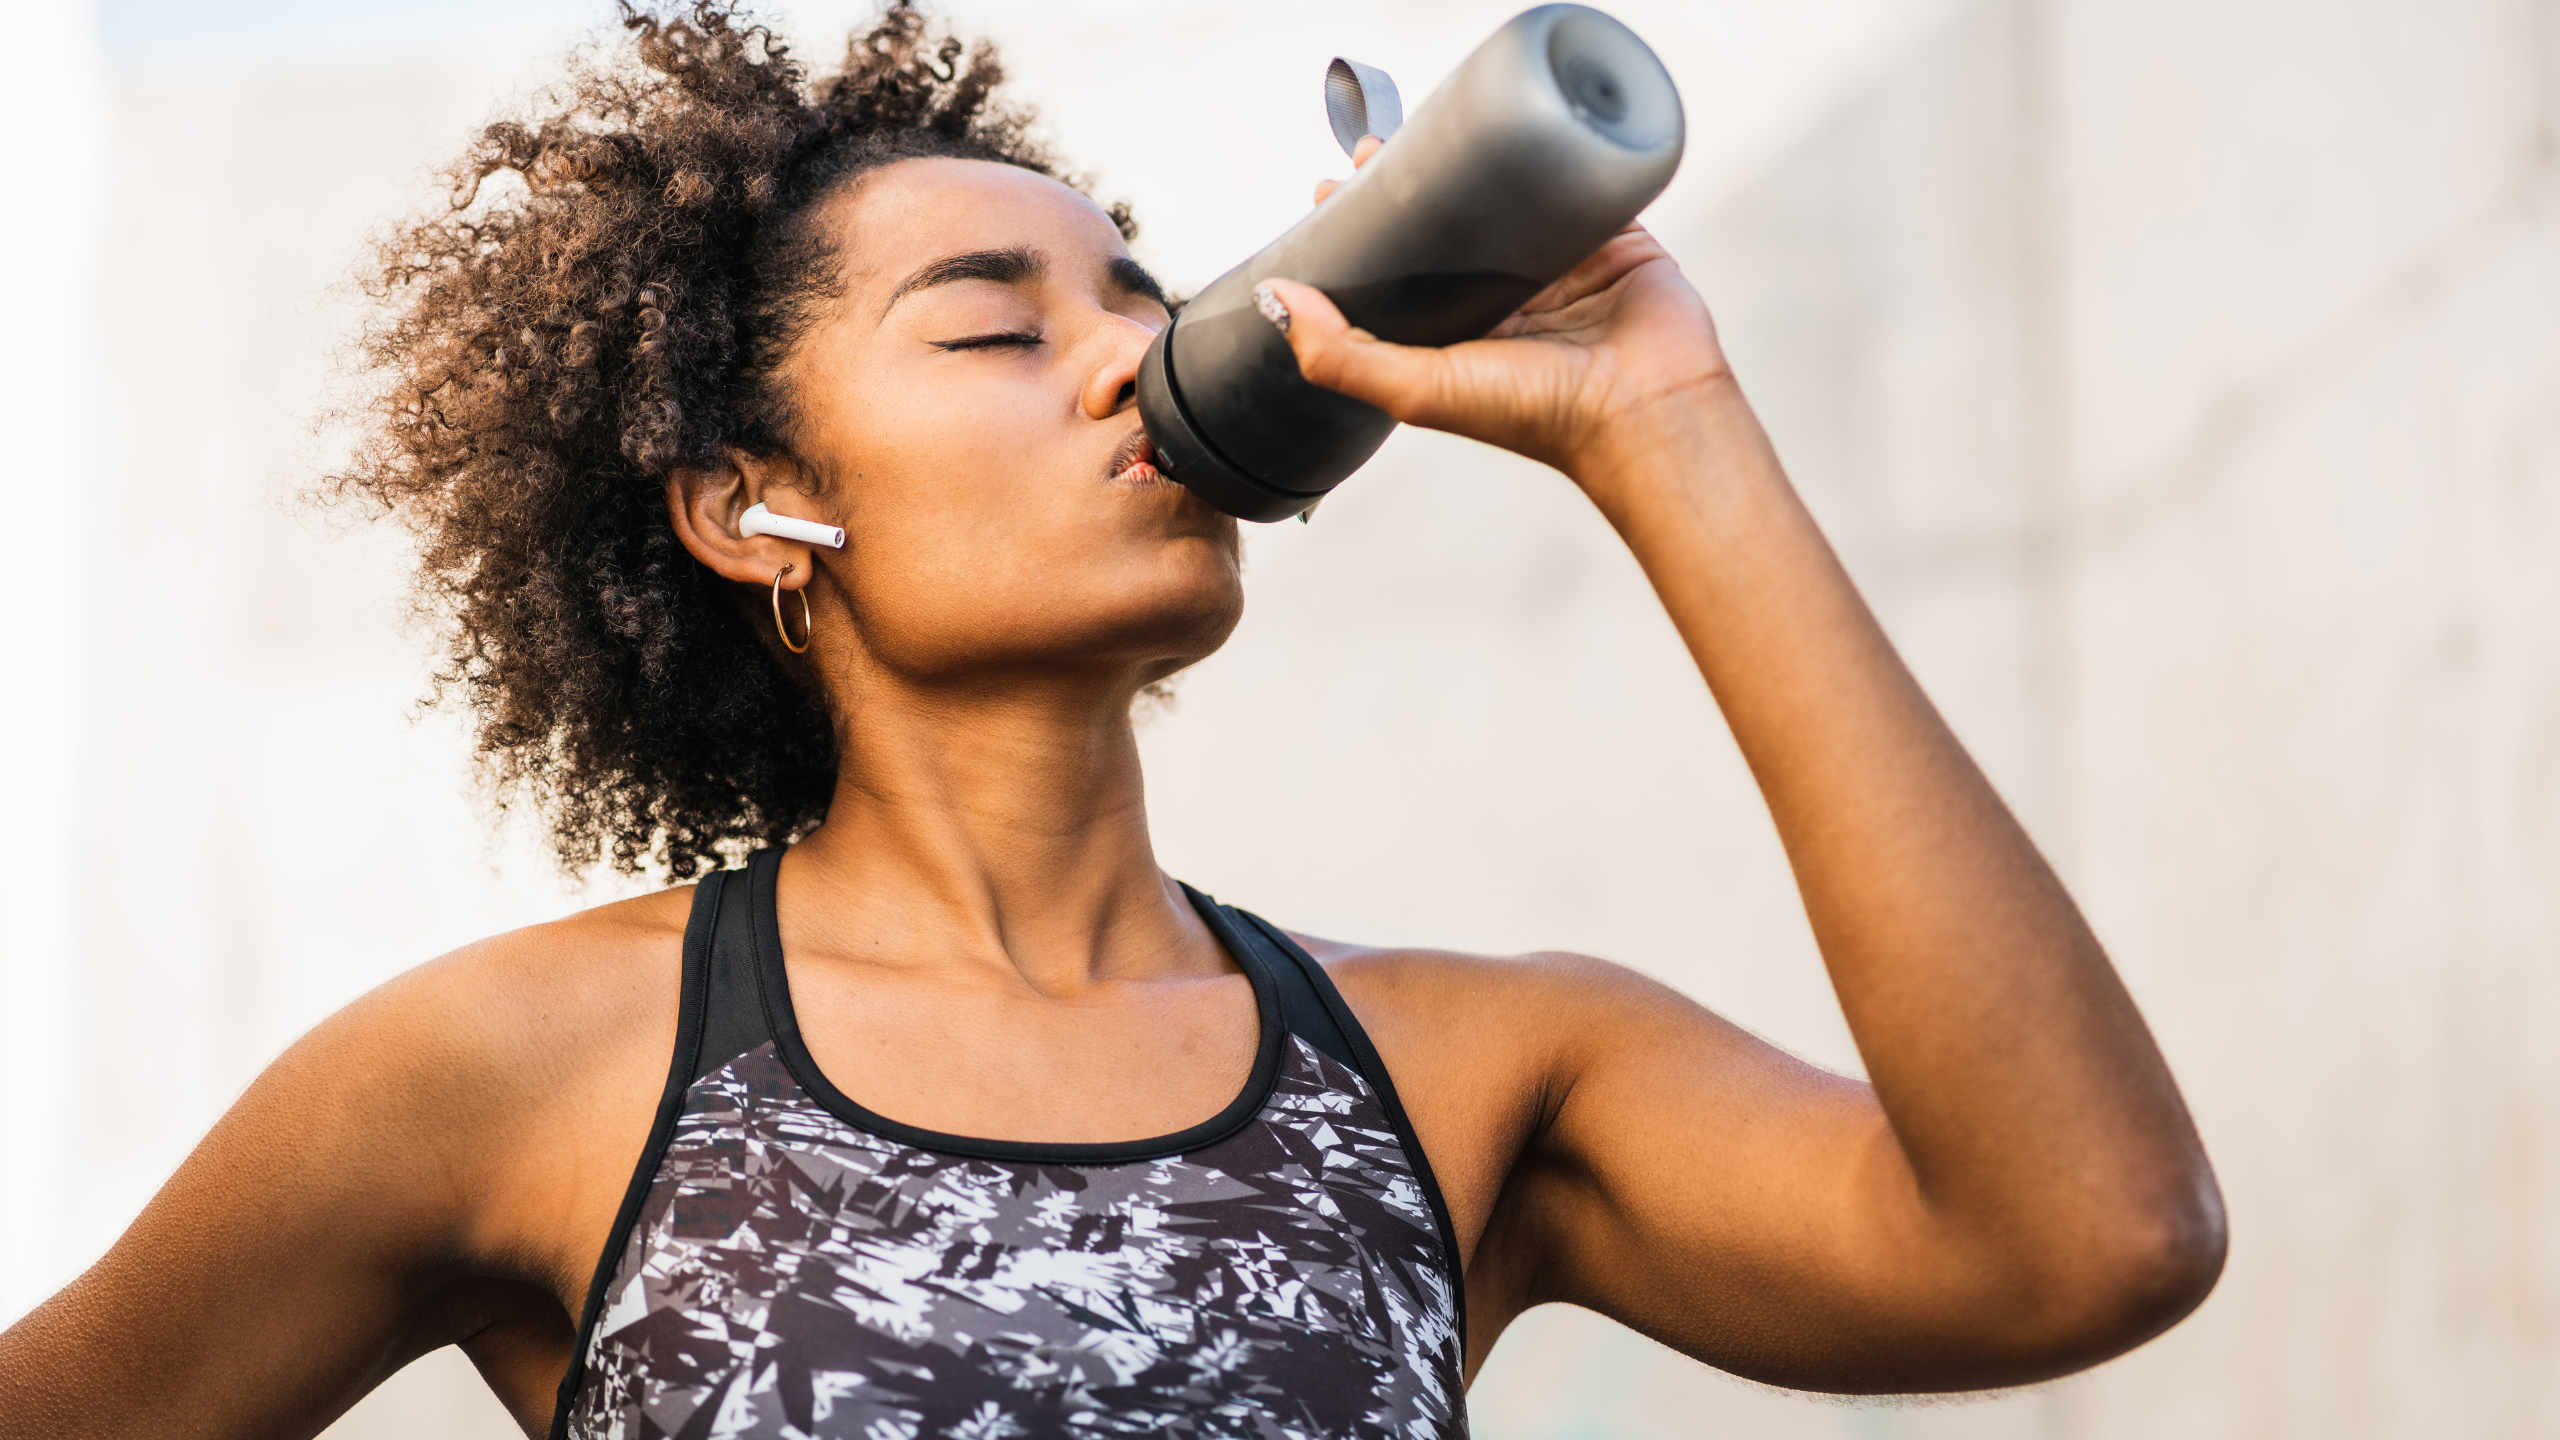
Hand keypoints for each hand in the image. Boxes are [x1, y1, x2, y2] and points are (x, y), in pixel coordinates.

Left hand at [1267, 138, 1734, 482]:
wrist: (1644, 408)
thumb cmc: (1541, 416)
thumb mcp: (1419, 391)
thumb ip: (1342, 355)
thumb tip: (1277, 299)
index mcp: (1457, 341)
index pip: (1398, 278)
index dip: (1364, 236)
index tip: (1331, 197)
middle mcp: (1503, 306)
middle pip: (1445, 235)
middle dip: (1408, 193)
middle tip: (1372, 155)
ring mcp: (1555, 269)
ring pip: (1503, 206)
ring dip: (1468, 171)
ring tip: (1426, 135)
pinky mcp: (1605, 240)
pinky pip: (1569, 189)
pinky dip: (1545, 164)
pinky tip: (1513, 138)